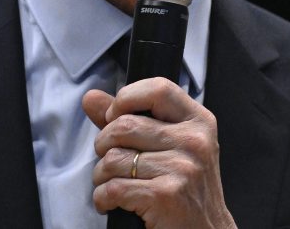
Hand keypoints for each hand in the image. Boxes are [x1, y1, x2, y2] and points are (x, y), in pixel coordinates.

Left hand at [82, 78, 236, 228]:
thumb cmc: (186, 188)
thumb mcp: (169, 146)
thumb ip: (130, 117)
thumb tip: (91, 97)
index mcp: (198, 121)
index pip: (158, 88)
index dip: (127, 98)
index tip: (114, 115)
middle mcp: (194, 141)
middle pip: (126, 125)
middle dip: (103, 142)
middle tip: (106, 156)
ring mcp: (182, 169)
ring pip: (115, 158)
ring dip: (100, 174)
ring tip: (108, 181)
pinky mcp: (167, 196)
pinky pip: (115, 187)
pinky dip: (102, 196)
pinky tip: (108, 200)